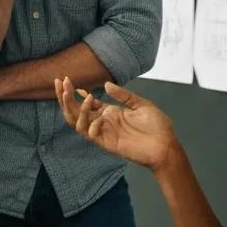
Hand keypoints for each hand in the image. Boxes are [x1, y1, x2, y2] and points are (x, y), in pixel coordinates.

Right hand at [54, 75, 177, 172]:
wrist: (166, 145)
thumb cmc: (157, 126)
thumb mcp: (141, 104)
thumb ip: (122, 95)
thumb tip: (105, 84)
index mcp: (109, 112)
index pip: (86, 103)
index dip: (74, 93)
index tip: (68, 80)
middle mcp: (102, 121)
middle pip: (75, 111)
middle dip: (65, 97)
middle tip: (60, 82)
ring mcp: (103, 133)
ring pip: (77, 122)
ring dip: (74, 108)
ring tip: (76, 95)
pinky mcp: (106, 143)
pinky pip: (90, 134)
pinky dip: (90, 123)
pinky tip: (99, 115)